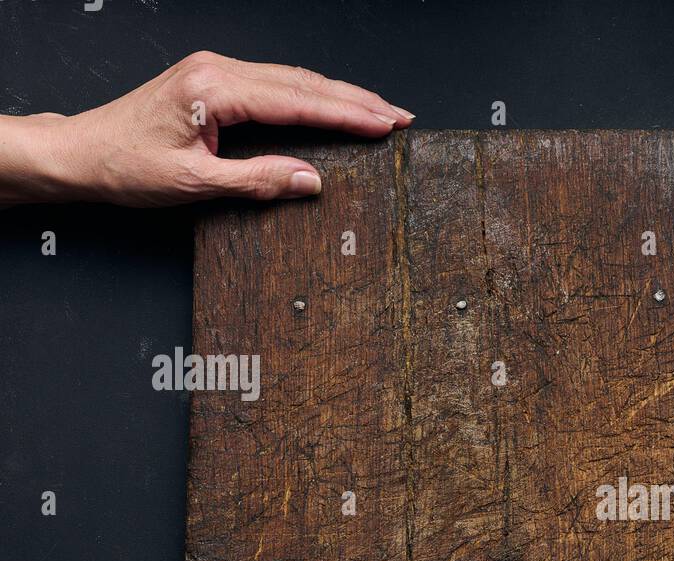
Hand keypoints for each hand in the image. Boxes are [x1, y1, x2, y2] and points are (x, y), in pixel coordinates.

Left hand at [0, 51, 412, 206]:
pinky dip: (311, 96)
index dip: (348, 114)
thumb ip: (258, 180)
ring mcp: (215, 71)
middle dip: (356, 100)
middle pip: (303, 82)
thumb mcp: (195, 183)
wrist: (80, 152)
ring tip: (379, 112)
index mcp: (214, 89)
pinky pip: (275, 83)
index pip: (298, 101)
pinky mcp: (213, 81)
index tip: (386, 124)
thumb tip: (311, 180)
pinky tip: (333, 105)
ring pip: (293, 79)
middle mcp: (217, 70)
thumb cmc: (125, 166)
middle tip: (400, 117)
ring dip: (339, 96)